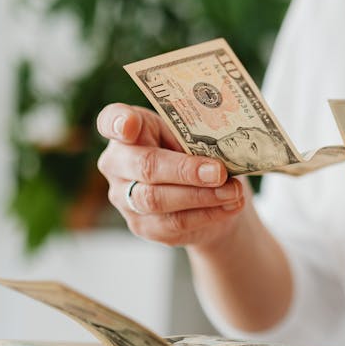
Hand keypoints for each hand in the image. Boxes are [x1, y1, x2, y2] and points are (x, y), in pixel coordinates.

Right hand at [96, 103, 248, 247]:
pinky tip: (230, 205)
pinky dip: (208, 214)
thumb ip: (197, 138)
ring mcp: (124, 196)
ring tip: (233, 191)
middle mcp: (117, 162)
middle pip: (144, 166)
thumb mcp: (194, 136)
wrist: (205, 195)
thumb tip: (221, 152)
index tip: (130, 125)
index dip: (118, 122)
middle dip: (185, 170)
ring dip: (202, 196)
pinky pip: (174, 222)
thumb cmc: (194, 154)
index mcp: (128, 128)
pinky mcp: (142, 225)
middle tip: (219, 172)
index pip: (112, 120)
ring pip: (158, 199)